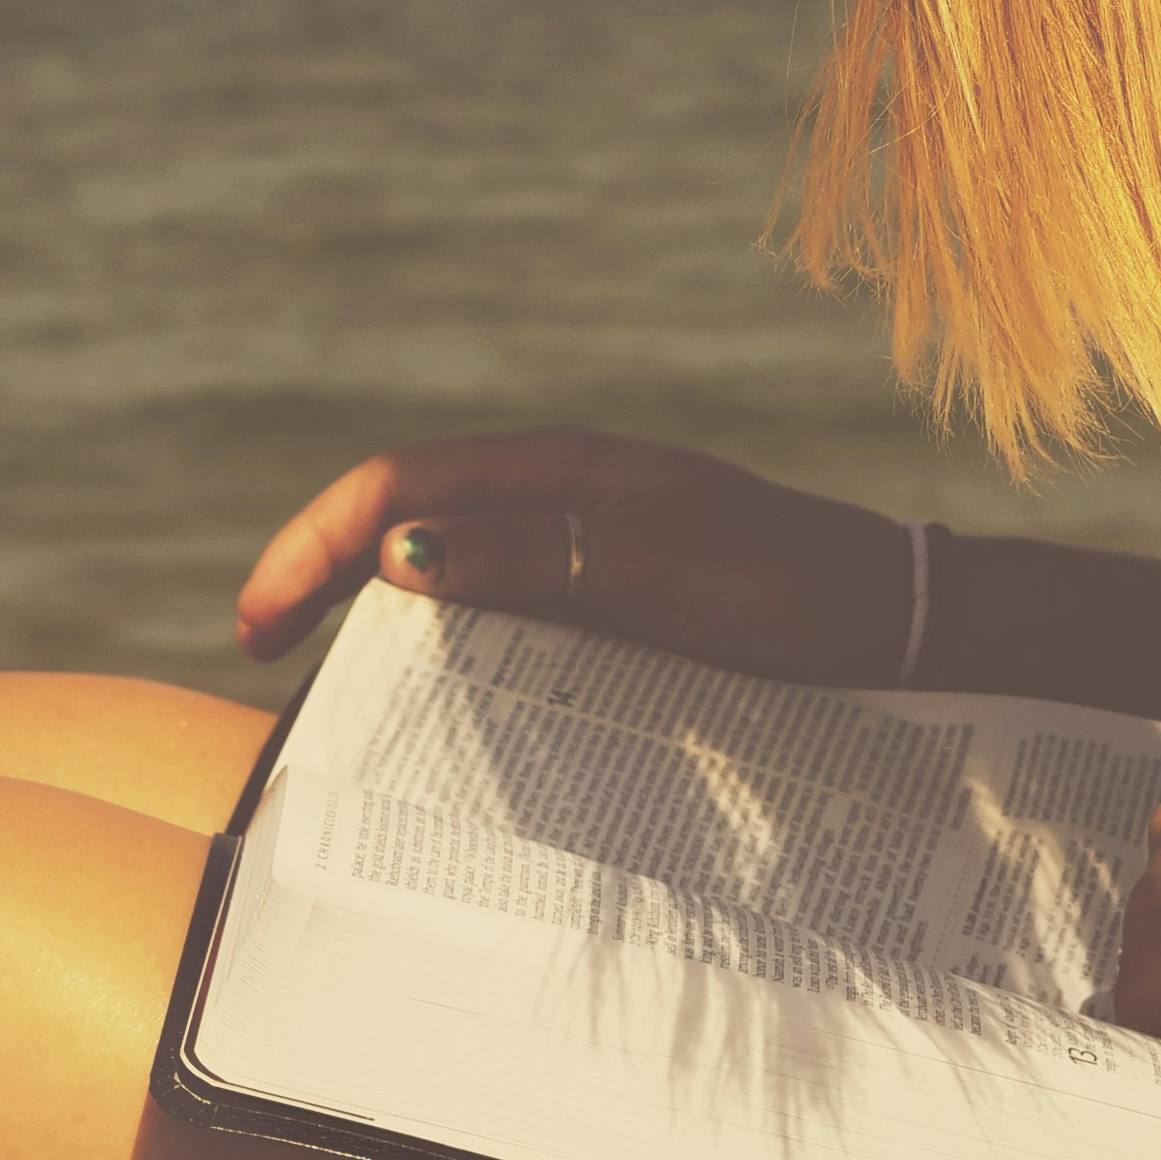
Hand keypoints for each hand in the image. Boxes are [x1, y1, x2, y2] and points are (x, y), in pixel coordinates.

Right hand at [236, 430, 916, 680]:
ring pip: (445, 565)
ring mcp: (581, 542)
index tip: (259, 623)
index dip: (315, 545)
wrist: (901, 619)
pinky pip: (499, 606)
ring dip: (372, 611)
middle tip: (262, 654)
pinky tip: (426, 691)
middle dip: (320, 575)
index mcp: (564, 468)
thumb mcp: (666, 577)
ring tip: (321, 679)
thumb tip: (401, 556)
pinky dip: (441, 640)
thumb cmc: (795, 591)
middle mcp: (561, 494)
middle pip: (405, 519)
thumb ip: (541, 560)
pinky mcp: (606, 592)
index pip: (399, 487)